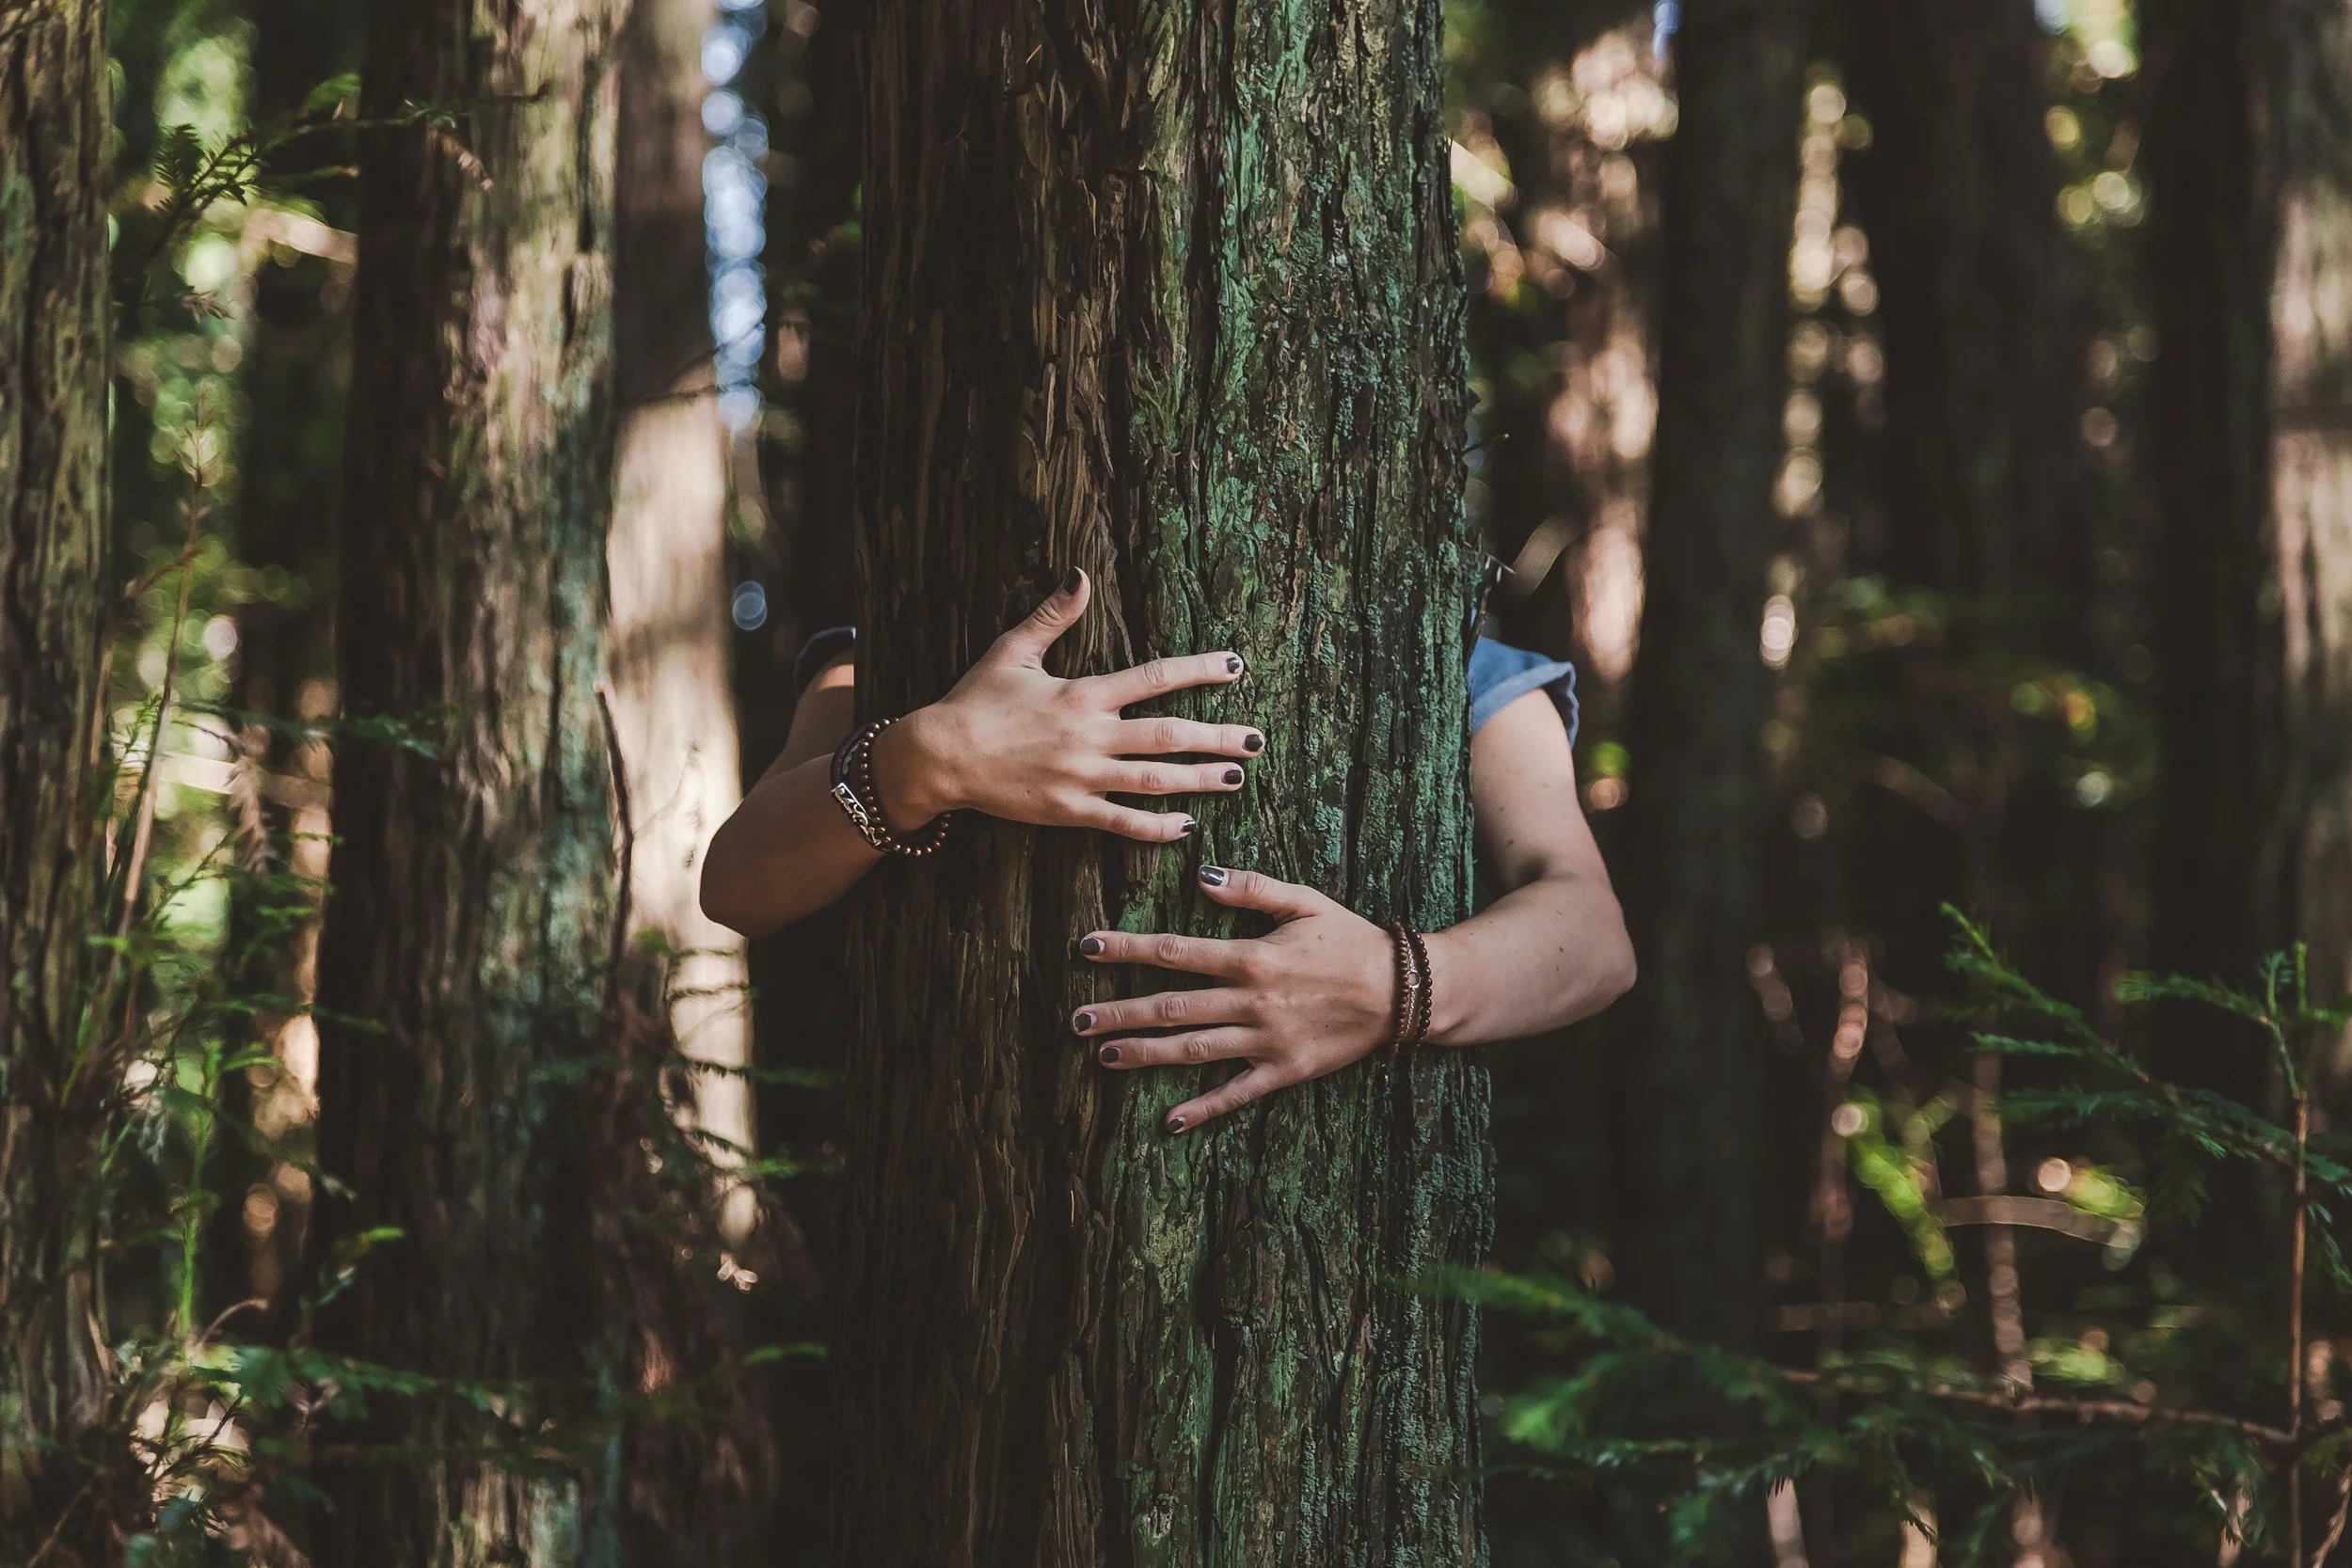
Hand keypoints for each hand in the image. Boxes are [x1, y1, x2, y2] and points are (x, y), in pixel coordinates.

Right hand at [873, 569, 1262, 841]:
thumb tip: (1081, 575)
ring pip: (1154, 781)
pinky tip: (1186, 826)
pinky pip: (1121, 822)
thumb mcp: (1012, 650)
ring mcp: (1082, 778)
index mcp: (1083, 695)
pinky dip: (1156, 827)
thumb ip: (1054, 615)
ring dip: (1198, 780)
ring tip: (1234, 778)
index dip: (1198, 671)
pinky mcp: (1069, 812)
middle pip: (1168, 735)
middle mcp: (1090, 736)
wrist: (939, 756)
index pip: (1154, 678)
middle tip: (1256, 741)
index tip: (1235, 667)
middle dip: (1216, 736)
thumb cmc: (974, 701)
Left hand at [1072, 865, 1397, 1131]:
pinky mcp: (1285, 1071)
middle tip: (1077, 1019)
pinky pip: (1237, 1093)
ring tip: (1104, 1057)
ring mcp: (1266, 1041)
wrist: (1404, 991)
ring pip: (1194, 1050)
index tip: (1088, 948)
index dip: (1128, 949)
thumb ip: (1252, 889)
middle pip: (1172, 1007)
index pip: (1176, 952)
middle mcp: (1251, 1002)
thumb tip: (1202, 876)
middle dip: (1120, 1012)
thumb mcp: (1305, 902)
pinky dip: (1204, 1108)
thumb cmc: (1351, 941)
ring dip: (1146, 1054)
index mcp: (1251, 957)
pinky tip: (1170, 1120)